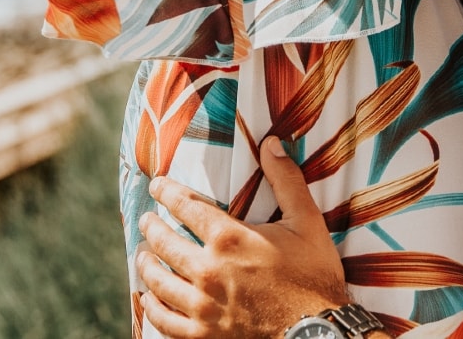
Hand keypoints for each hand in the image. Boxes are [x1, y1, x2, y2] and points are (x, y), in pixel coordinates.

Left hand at [137, 137, 350, 337]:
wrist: (318, 333)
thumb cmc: (313, 277)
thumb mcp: (306, 222)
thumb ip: (286, 180)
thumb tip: (271, 143)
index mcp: (229, 238)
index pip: (185, 206)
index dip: (166, 192)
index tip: (156, 185)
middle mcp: (208, 270)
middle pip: (164, 242)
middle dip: (151, 227)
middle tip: (146, 220)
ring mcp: (201, 306)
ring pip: (158, 281)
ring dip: (147, 265)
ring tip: (143, 256)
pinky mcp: (201, 336)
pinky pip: (164, 320)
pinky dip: (152, 307)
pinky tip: (149, 299)